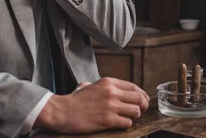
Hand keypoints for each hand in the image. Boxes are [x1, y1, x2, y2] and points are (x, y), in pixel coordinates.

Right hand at [35, 77, 149, 132]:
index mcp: (109, 82)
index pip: (134, 87)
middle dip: (144, 105)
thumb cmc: (74, 100)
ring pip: (136, 111)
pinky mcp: (107, 120)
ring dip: (135, 116)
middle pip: (140, 98)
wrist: (61, 111)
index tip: (143, 100)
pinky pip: (127, 122)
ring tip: (129, 117)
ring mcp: (111, 106)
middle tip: (142, 110)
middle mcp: (112, 92)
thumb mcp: (90, 85)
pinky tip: (120, 124)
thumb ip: (103, 86)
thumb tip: (113, 89)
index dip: (142, 95)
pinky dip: (126, 124)